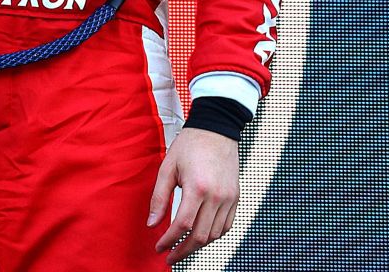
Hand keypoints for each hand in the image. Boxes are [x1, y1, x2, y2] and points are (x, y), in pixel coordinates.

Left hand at [148, 128, 239, 263]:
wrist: (216, 130)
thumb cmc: (189, 146)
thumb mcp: (167, 168)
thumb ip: (159, 198)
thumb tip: (152, 223)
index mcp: (197, 188)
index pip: (183, 225)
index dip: (169, 240)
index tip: (159, 247)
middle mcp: (217, 197)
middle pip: (201, 236)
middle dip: (183, 250)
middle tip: (169, 257)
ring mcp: (230, 199)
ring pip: (215, 235)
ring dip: (198, 246)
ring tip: (182, 248)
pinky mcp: (236, 199)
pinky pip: (226, 226)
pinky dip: (213, 236)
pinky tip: (200, 236)